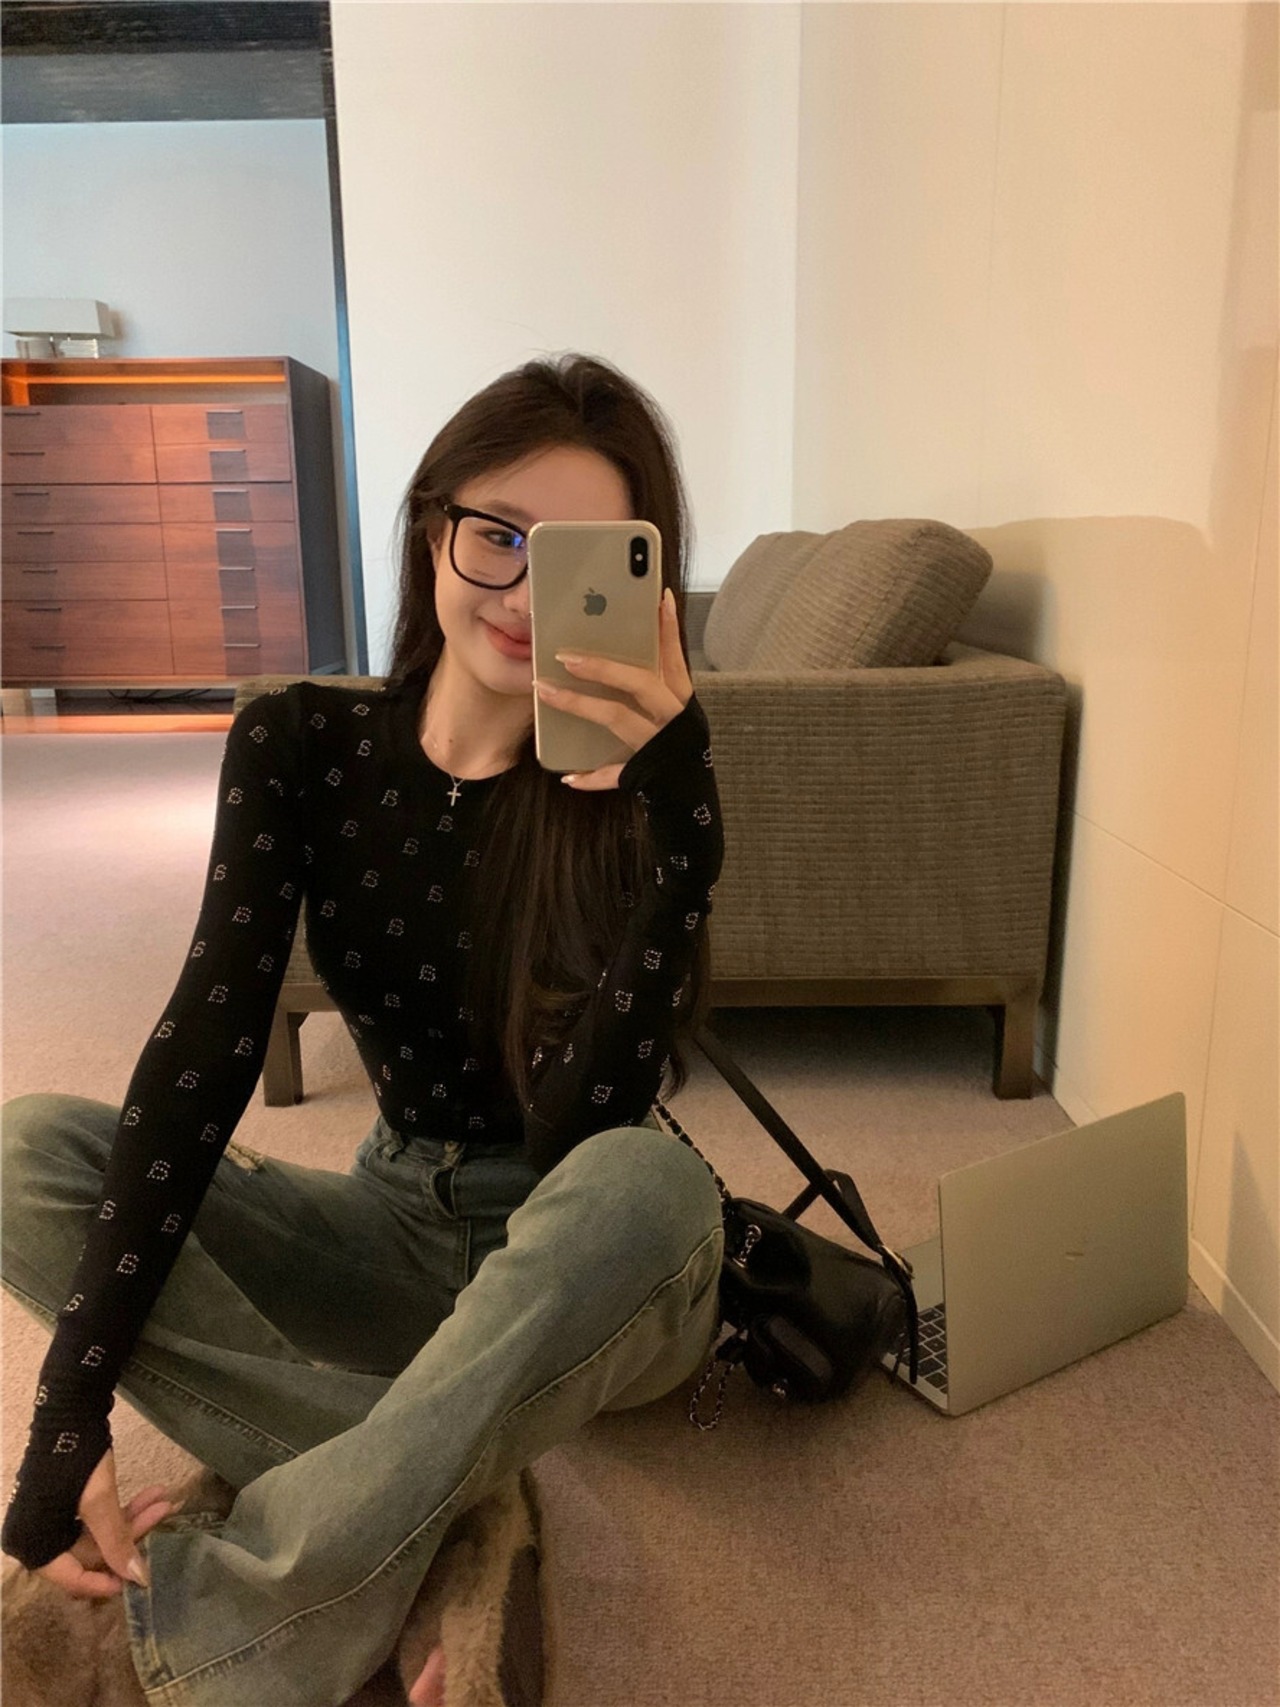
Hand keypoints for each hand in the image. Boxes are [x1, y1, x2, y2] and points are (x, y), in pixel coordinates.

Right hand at [35, 1449, 174, 1598]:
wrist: (68, 1410)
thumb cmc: (76, 1459)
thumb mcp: (98, 1502)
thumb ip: (116, 1542)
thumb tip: (138, 1579)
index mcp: (32, 1543)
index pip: (69, 1578)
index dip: (103, 1582)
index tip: (136, 1579)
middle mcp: (36, 1537)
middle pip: (88, 1553)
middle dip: (128, 1535)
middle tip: (161, 1515)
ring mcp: (51, 1519)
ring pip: (97, 1534)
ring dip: (131, 1519)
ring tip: (164, 1501)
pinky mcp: (65, 1504)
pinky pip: (94, 1518)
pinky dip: (121, 1509)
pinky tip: (153, 1495)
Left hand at [534, 587, 692, 790]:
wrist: (692, 803)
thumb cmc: (675, 748)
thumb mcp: (671, 712)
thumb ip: (652, 686)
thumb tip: (612, 656)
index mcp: (681, 701)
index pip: (674, 659)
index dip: (669, 630)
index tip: (659, 598)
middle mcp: (674, 720)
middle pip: (642, 684)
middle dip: (604, 667)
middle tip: (567, 655)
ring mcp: (658, 747)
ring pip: (618, 719)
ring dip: (580, 705)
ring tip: (547, 691)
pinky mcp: (644, 775)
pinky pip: (614, 774)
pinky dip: (590, 776)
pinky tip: (568, 776)